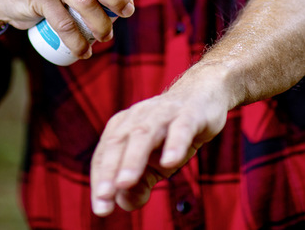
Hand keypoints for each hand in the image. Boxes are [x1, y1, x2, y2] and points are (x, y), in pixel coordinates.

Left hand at [89, 75, 230, 215]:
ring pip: (144, 134)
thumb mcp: (154, 163)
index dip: (101, 181)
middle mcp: (138, 117)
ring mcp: (163, 113)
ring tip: (125, 183)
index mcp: (123, 127)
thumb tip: (123, 203)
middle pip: (118, 142)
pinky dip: (174, 145)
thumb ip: (138, 184)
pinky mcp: (189, 113)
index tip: (101, 209)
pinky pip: (181, 128)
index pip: (104, 155)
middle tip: (105, 197)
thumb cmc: (171, 133)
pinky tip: (170, 162)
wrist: (203, 96)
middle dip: (109, 171)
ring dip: (133, 159)